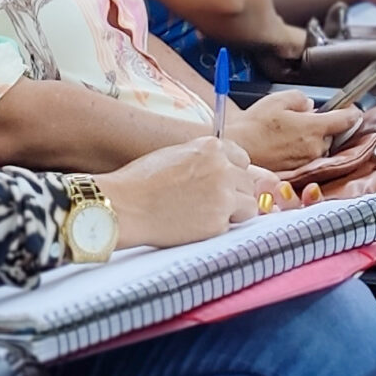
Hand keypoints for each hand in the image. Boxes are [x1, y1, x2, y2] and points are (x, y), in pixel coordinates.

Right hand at [97, 137, 261, 248]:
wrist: (125, 206)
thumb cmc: (141, 181)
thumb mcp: (175, 155)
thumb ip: (204, 159)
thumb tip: (228, 169)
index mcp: (210, 147)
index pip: (242, 158)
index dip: (232, 171)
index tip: (221, 180)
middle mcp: (222, 168)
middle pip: (247, 182)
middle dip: (234, 192)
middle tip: (209, 201)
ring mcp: (223, 196)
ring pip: (250, 206)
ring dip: (234, 211)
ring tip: (207, 213)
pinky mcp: (218, 223)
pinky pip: (232, 226)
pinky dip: (218, 228)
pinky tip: (195, 224)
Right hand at [227, 89, 365, 171]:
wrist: (237, 149)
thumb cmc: (253, 126)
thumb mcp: (277, 100)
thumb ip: (300, 99)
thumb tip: (309, 105)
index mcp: (314, 128)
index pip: (346, 120)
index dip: (351, 112)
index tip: (352, 109)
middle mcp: (315, 148)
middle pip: (331, 135)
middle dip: (321, 127)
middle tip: (300, 121)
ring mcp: (307, 162)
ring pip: (319, 147)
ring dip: (310, 140)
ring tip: (287, 135)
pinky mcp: (298, 172)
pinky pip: (307, 158)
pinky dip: (300, 152)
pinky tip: (283, 146)